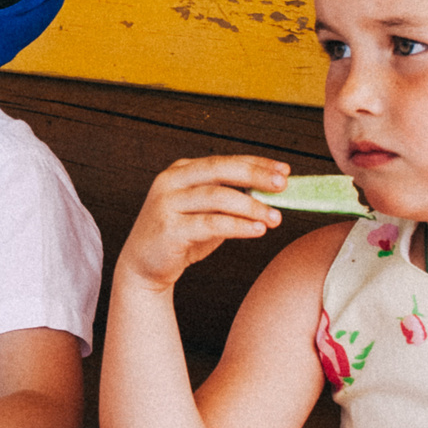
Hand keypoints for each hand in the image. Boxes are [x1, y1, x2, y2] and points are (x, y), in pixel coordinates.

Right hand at [111, 156, 286, 294]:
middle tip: (283, 185)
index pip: (224, 161)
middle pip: (219, 170)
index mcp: (181, 171)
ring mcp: (167, 203)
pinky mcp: (168, 228)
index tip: (284, 170)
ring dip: (251, 206)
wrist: (143, 267)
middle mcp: (171, 181)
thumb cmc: (180, 237)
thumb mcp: (206, 213)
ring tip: (275, 217)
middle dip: (255, 175)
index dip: (256, 163)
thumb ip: (230, 200)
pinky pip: (210, 224)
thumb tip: (271, 194)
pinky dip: (238, 226)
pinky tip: (257, 230)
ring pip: (217, 196)